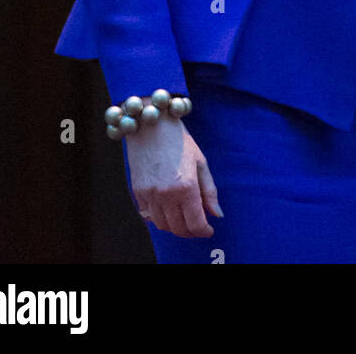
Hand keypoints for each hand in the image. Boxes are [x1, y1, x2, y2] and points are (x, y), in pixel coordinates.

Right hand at [126, 115, 222, 238]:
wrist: (152, 124)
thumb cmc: (179, 140)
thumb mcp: (201, 162)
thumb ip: (209, 191)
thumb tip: (217, 214)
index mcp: (187, 187)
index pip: (196, 224)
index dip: (204, 231)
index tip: (209, 230)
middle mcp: (167, 195)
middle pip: (179, 228)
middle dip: (191, 231)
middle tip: (198, 225)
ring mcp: (150, 195)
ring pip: (163, 225)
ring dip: (175, 226)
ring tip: (184, 217)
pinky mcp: (138, 192)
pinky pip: (149, 216)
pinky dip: (160, 218)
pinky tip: (168, 209)